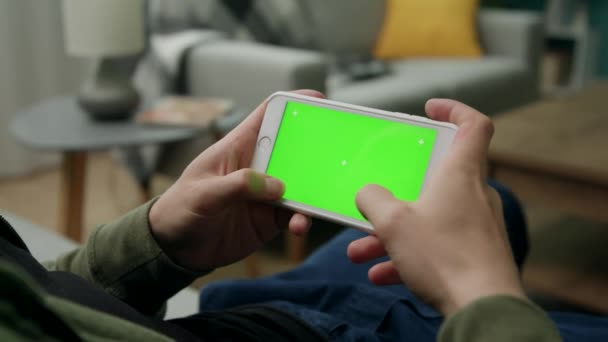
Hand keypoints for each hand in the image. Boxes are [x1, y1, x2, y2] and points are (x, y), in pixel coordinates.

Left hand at [149, 90, 322, 270]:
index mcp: (239, 147)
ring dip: (313, 190)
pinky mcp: (271, 217)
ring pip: (301, 183)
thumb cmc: (181, 209)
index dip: (291, 103)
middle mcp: (258, 166)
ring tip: (316, 202)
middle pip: (294, 148)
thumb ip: (237, 185)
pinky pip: (297, 213)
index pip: (267, 115)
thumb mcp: (203, 193)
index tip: (318, 100)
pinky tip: (299, 226)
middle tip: (337, 154)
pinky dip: (304, 218)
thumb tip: (277, 185)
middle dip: (316, 149)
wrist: (176, 250)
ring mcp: (267, 192)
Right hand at [347, 99, 525, 315]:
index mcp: (461, 174)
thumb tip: (367, 193)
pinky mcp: (474, 254)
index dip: (454, 109)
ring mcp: (476, 226)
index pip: (474, 125)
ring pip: (428, 218)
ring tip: (361, 251)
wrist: (481, 308)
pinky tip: (381, 274)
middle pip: (435, 179)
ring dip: (393, 233)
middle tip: (375, 200)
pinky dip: (408, 256)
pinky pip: (436, 247)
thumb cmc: (444, 257)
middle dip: (396, 193)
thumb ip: (373, 200)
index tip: (430, 109)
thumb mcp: (393, 222)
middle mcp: (474, 195)